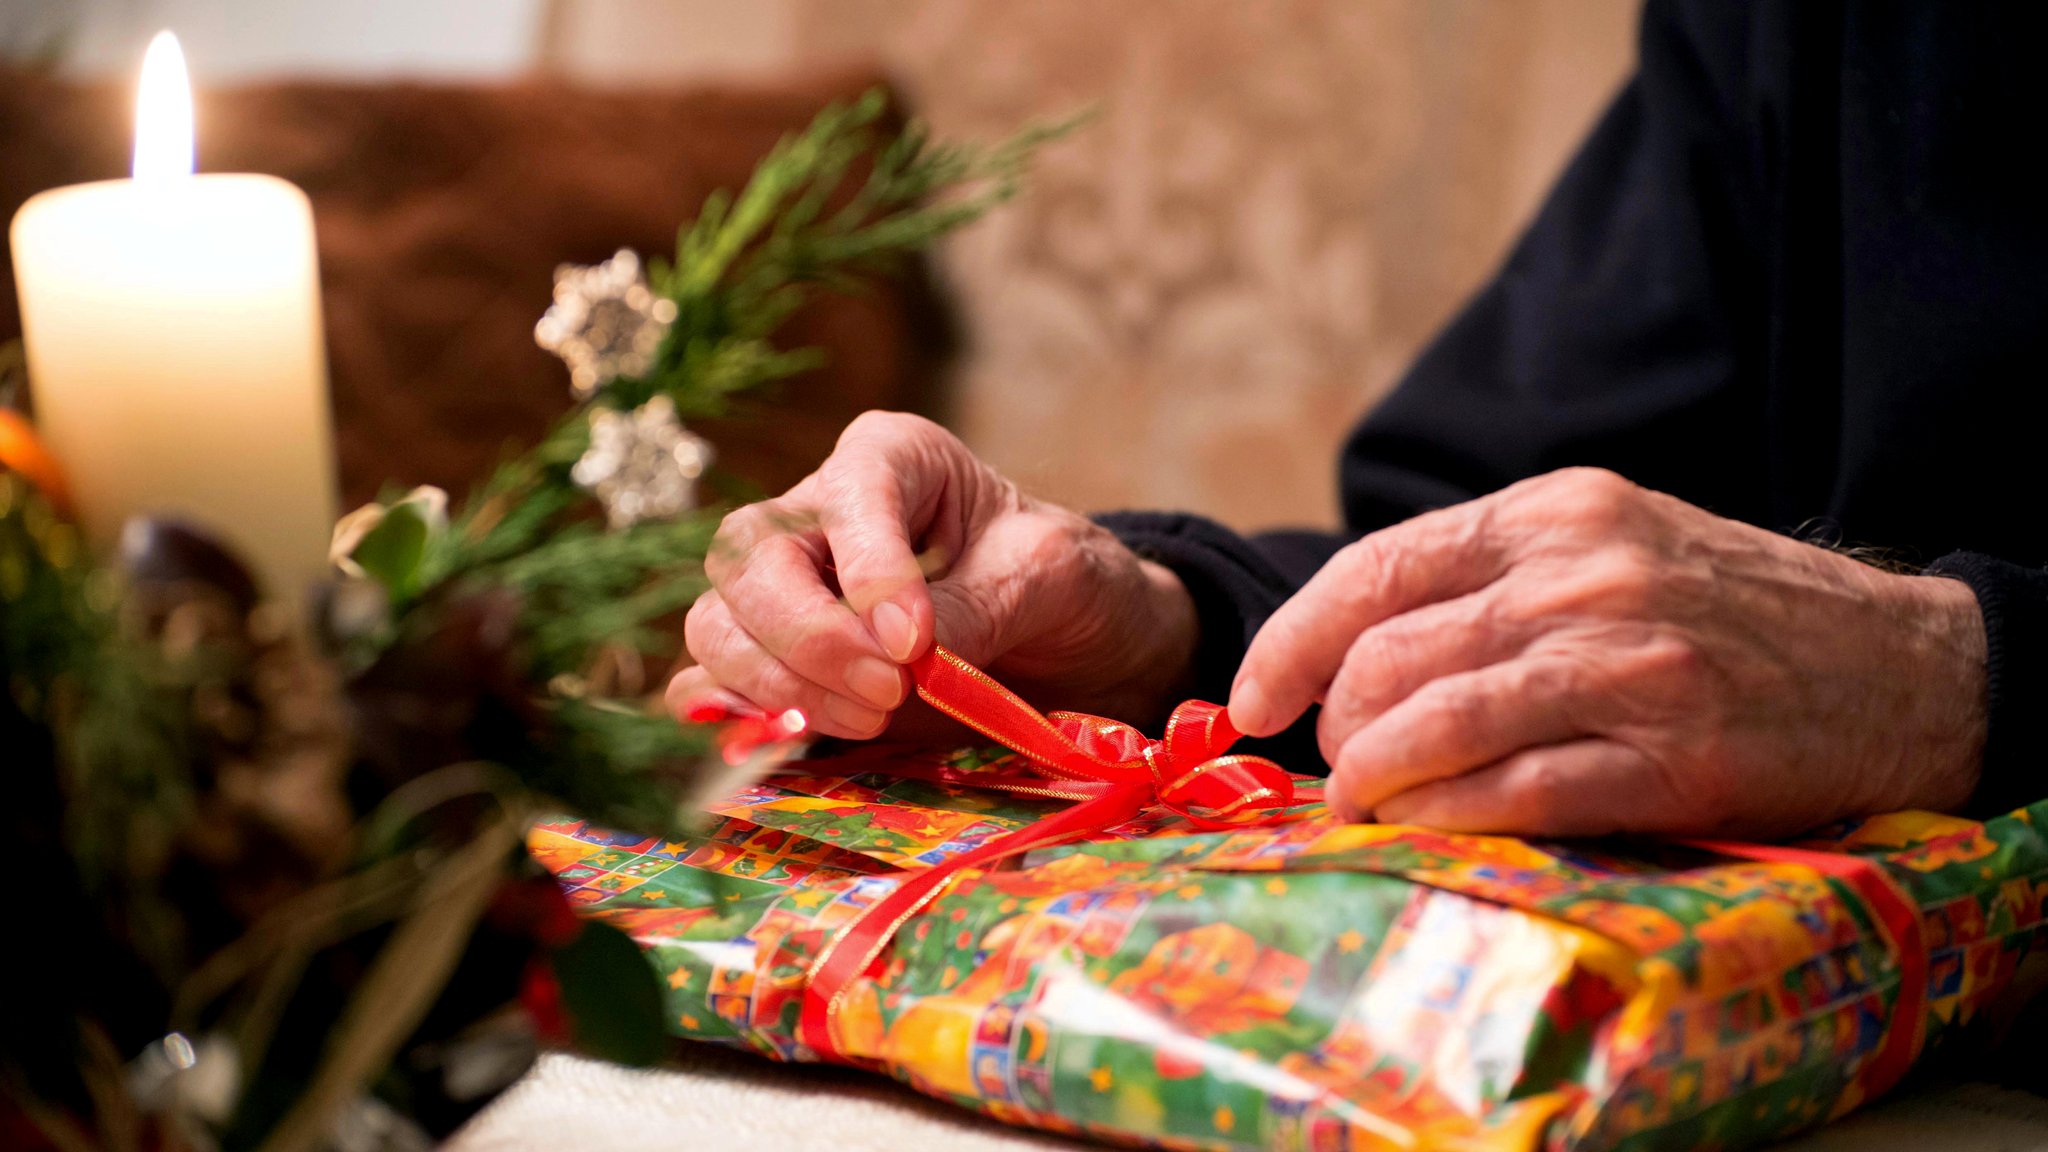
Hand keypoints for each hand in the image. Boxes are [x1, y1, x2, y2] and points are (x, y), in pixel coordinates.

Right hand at [669, 412, 1198, 738]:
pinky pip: (711, 690)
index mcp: (890, 459)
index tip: (915, 643)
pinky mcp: (776, 669)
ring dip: (777, 685)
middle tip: (888, 693)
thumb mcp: (1050, 574)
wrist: (1072, 651)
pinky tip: (800, 742)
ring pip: (717, 626)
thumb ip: (977, 604)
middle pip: (750, 560)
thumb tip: (901, 654)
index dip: (869, 569)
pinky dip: (738, 721)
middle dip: (809, 636)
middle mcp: (817, 518)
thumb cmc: (1062, 584)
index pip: (846, 495)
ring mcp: (785, 595)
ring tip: (868, 720)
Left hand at [1229, 468, 1987, 837]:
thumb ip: (1491, 578)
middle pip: (1390, 657)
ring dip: (1374, 779)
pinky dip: (1446, 819)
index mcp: (1554, 513)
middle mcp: (1582, 578)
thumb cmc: (1730, 610)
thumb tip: (1353, 650)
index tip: (1254, 700)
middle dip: (1335, 724)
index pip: (1374, 570)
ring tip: (1363, 803)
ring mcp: (1628, 666)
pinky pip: (1515, 793)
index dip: (1291, 641)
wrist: (1901, 667)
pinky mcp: (1671, 757)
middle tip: (1335, 764)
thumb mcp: (1611, 543)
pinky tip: (1426, 827)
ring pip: (1437, 724)